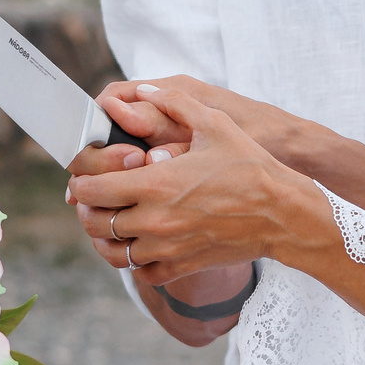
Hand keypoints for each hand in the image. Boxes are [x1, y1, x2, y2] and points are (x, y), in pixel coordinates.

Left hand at [68, 85, 335, 287]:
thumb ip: (175, 103)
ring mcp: (167, 247)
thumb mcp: (214, 124)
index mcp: (155, 183)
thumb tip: (143, 90)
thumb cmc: (250, 166)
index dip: (81, 181)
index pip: (92, 189)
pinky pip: (143, 273)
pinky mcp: (183, 265)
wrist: (283, 213)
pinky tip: (142, 244)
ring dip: (105, 239)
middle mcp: (155, 220)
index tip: (86, 175)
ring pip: (113, 254)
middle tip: (94, 198)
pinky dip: (135, 262)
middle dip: (88, 208)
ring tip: (110, 224)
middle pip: (95, 223)